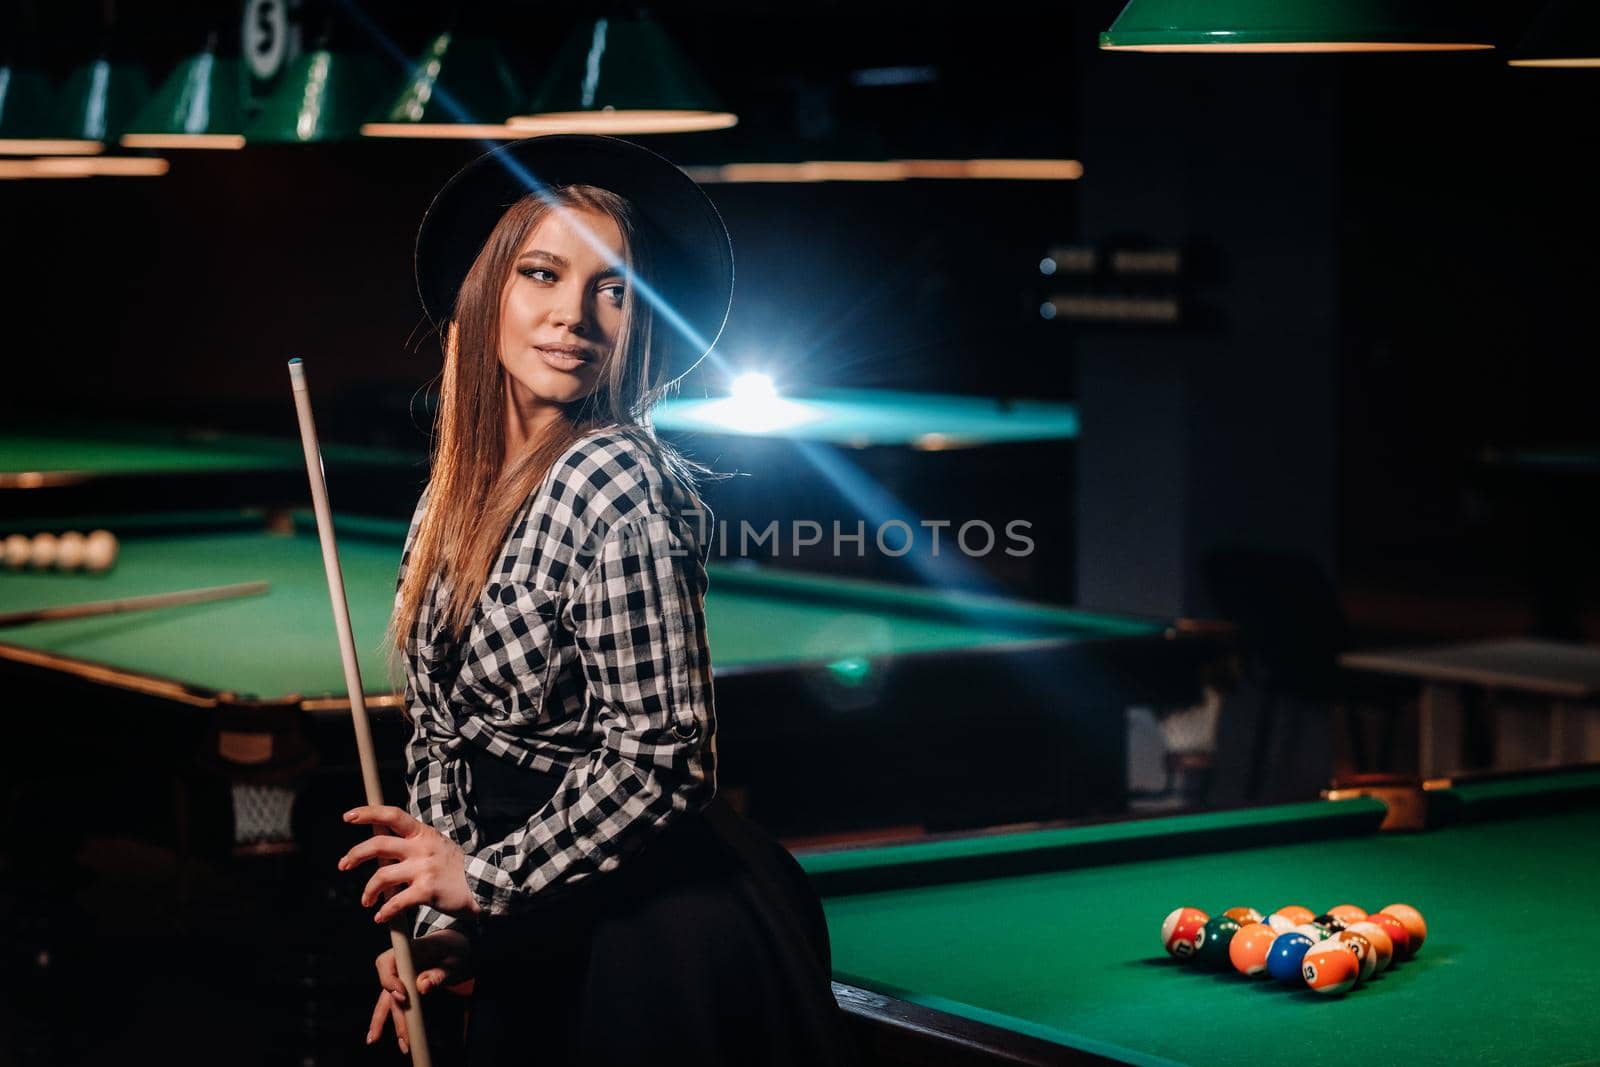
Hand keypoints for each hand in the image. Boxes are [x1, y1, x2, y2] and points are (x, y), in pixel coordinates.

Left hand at [337, 806, 483, 924]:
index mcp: (423, 834)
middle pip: (378, 845)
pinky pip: (396, 902)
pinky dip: (385, 911)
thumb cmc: (456, 868)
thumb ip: (412, 845)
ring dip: (368, 891)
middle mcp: (422, 848)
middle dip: (355, 855)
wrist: (483, 885)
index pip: (392, 815)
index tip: (348, 816)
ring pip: (382, 876)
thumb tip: (380, 850)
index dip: (368, 813)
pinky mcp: (427, 890)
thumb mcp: (436, 846)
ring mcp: (424, 868)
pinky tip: (381, 917)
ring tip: (366, 901)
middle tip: (343, 865)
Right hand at [368, 929, 473, 1053]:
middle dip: (396, 1012)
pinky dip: (393, 1020)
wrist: (457, 946)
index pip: (387, 962)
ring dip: (387, 1021)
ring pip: (388, 1000)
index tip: (403, 996)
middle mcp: (400, 963)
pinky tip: (387, 1036)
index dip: (391, 980)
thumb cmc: (455, 948)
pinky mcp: (405, 987)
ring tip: (383, 1040)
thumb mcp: (453, 958)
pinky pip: (396, 1004)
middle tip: (405, 1034)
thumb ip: (438, 973)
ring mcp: (400, 976)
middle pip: (390, 988)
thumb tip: (422, 986)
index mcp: (409, 949)